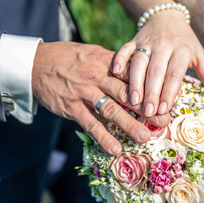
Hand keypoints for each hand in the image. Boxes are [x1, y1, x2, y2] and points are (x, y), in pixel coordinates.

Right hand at [32, 42, 169, 154]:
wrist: (36, 63)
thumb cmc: (69, 58)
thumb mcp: (93, 53)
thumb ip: (115, 65)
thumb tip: (138, 73)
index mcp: (107, 62)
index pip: (134, 75)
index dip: (152, 88)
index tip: (167, 99)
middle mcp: (98, 77)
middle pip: (127, 94)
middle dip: (147, 109)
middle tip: (164, 121)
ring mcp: (84, 92)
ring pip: (111, 110)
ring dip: (129, 125)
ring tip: (145, 137)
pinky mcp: (71, 107)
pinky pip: (90, 124)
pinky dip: (103, 137)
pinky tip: (115, 148)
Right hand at [112, 10, 203, 116]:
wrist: (167, 17)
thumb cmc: (185, 41)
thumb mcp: (198, 54)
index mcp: (182, 51)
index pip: (174, 74)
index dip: (169, 92)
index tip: (164, 109)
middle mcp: (164, 46)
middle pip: (156, 71)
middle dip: (152, 93)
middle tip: (148, 112)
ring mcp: (147, 42)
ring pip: (139, 63)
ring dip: (135, 82)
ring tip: (133, 100)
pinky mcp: (134, 40)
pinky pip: (125, 49)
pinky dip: (119, 59)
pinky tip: (115, 72)